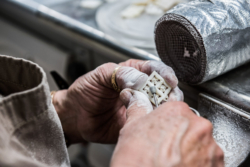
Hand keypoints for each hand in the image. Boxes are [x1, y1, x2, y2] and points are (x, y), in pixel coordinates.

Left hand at [53, 59, 182, 143]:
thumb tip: (141, 79)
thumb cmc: (85, 91)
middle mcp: (139, 90)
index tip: (170, 80)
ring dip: (164, 107)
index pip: (154, 69)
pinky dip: (153, 121)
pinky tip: (150, 120)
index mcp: (132, 73)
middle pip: (163, 88)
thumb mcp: (100, 75)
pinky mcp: (136, 122)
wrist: (75, 116)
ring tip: (161, 109)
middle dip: (169, 92)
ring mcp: (139, 106)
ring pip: (160, 106)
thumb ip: (120, 74)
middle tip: (169, 97)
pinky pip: (149, 122)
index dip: (164, 73)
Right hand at [111, 89, 223, 166]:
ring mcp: (209, 147)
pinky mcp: (215, 165)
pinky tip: (182, 166)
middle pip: (192, 127)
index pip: (178, 110)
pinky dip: (199, 164)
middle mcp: (198, 126)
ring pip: (201, 144)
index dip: (169, 122)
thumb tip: (134, 99)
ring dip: (192, 150)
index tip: (165, 129)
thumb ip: (138, 109)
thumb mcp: (131, 128)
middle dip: (182, 135)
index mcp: (178, 111)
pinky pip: (209, 160)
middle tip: (168, 148)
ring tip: (174, 160)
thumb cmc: (138, 159)